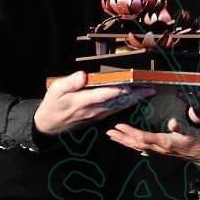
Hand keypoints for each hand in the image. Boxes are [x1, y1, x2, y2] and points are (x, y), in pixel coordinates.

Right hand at [34, 71, 155, 134]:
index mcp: (82, 101)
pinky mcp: (98, 117)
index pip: (105, 94)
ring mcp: (97, 115)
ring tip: (148, 92)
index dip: (119, 90)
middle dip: (135, 95)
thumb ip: (70, 82)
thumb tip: (83, 75)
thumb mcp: (55, 90)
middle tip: (150, 89)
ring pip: (119, 107)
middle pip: (118, 101)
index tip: (132, 84)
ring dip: (134, 100)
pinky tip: (135, 99)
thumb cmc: (52, 104)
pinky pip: (115, 110)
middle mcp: (93, 110)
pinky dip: (127, 104)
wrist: (49, 125)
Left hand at [106, 118, 199, 166]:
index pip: (142, 137)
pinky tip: (129, 144)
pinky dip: (133, 145)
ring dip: (124, 142)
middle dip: (122, 138)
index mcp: (164, 142)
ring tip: (114, 136)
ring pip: (137, 147)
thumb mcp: (190, 131)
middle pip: (135, 143)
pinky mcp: (160, 151)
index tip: (119, 126)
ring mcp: (158, 151)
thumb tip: (171, 122)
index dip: (130, 132)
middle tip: (109, 132)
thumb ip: (180, 126)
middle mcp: (158, 148)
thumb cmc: (196, 141)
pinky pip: (142, 149)